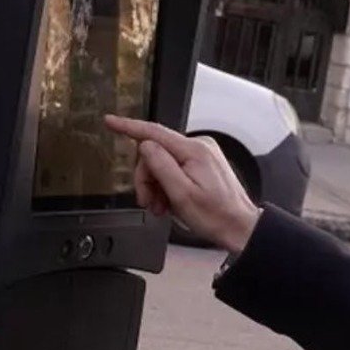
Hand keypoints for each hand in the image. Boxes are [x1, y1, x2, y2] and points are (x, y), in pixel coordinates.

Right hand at [104, 115, 261, 253]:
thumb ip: (161, 166)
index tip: (110, 122)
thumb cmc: (215, 216)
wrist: (239, 228)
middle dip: (146, 178)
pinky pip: (174, 168)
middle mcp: (199, 146)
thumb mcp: (181, 194)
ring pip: (162, 163)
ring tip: (160, 207)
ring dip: (155, 186)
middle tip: (148, 202)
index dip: (128, 127)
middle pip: (155, 153)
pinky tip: (168, 202)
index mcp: (194, 150)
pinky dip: (166, 185)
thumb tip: (144, 145)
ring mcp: (201, 154)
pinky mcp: (202, 163)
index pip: (154, 132)